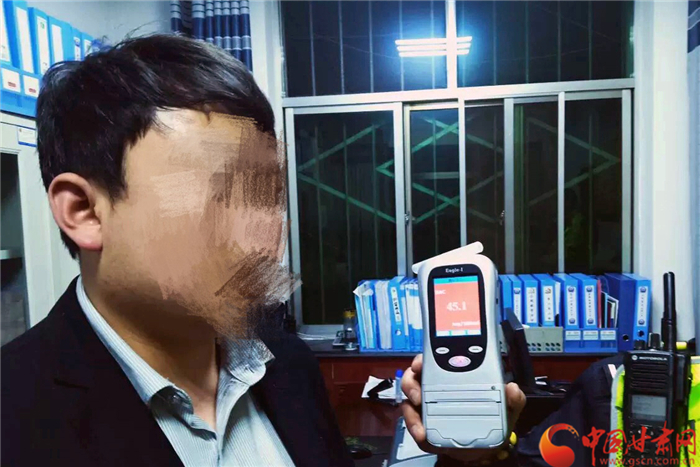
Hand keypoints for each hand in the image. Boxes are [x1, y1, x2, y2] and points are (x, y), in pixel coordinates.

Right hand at [401, 354, 525, 463]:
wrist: (482, 451)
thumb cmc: (490, 422)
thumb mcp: (506, 409)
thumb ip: (513, 399)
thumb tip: (512, 388)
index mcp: (453, 378)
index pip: (434, 361)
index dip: (423, 359)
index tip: (420, 364)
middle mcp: (435, 388)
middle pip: (414, 377)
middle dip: (411, 383)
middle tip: (419, 396)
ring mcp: (426, 406)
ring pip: (408, 399)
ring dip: (410, 409)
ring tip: (420, 421)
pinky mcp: (422, 424)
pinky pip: (411, 422)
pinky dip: (414, 427)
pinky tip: (422, 434)